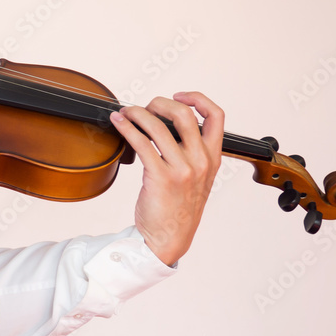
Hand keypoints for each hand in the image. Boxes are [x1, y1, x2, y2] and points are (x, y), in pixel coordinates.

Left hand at [110, 91, 223, 266]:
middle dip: (160, 103)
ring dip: (137, 113)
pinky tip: (119, 124)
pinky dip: (127, 128)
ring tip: (126, 112)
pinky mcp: (161, 177)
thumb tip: (166, 126)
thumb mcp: (196, 179)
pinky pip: (142, 143)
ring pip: (158, 126)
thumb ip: (190, 153)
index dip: (197, 99)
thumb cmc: (177, 209)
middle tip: (145, 107)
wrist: (168, 239)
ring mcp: (182, 170)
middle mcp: (201, 161)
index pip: (216, 116)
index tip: (179, 96)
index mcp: (213, 158)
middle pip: (184, 114)